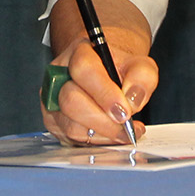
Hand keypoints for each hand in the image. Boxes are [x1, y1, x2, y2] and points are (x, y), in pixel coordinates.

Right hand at [39, 31, 156, 146]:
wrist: (106, 73)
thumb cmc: (119, 69)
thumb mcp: (139, 64)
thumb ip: (142, 77)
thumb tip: (132, 101)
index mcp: (79, 53)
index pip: (84, 70)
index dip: (105, 93)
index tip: (125, 111)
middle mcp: (58, 76)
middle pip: (71, 102)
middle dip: (103, 121)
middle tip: (126, 127)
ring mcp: (52, 101)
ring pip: (71, 126)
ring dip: (102, 135)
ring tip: (125, 132)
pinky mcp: (54, 123)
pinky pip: (72, 140)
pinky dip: (97, 142)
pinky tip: (113, 136)